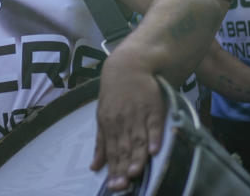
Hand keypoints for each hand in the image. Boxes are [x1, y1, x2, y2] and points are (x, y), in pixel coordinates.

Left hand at [91, 53, 164, 190]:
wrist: (129, 65)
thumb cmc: (115, 93)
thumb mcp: (102, 116)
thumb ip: (100, 142)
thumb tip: (95, 166)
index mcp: (108, 124)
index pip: (111, 151)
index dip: (113, 169)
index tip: (114, 186)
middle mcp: (122, 121)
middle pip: (123, 148)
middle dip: (123, 168)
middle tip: (124, 185)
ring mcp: (138, 114)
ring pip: (138, 139)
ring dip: (137, 157)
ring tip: (136, 172)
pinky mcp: (153, 108)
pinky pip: (154, 125)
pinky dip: (154, 138)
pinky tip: (154, 150)